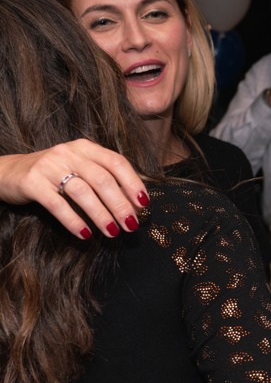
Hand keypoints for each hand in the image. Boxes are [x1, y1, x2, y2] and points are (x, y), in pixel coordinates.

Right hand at [0, 139, 147, 238]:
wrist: (7, 171)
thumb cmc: (53, 174)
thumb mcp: (79, 169)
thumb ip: (104, 179)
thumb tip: (134, 204)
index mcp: (86, 148)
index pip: (117, 162)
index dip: (133, 183)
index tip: (144, 204)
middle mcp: (69, 153)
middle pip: (103, 179)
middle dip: (121, 204)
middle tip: (132, 225)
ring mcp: (49, 166)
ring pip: (82, 192)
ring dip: (101, 215)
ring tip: (113, 232)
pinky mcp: (32, 182)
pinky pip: (57, 204)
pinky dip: (74, 221)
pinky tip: (85, 234)